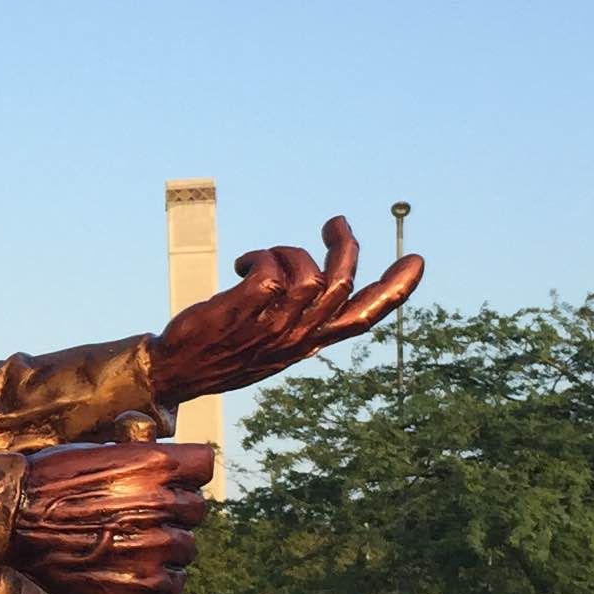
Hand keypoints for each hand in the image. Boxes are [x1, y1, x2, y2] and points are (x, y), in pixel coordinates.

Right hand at [10, 439, 212, 593]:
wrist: (13, 520)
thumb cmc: (48, 481)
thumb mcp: (99, 451)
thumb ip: (140, 462)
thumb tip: (164, 472)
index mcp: (157, 464)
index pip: (204, 466)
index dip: (186, 476)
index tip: (169, 483)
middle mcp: (163, 503)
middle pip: (196, 510)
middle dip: (174, 514)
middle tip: (138, 520)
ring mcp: (157, 546)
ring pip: (187, 548)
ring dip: (166, 549)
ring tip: (128, 548)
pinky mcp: (146, 585)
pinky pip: (175, 584)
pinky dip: (159, 582)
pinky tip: (131, 571)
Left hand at [149, 214, 420, 405]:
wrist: (177, 371)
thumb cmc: (222, 355)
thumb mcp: (272, 346)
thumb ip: (300, 323)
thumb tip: (321, 290)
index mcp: (309, 345)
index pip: (364, 318)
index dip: (396, 290)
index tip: (416, 261)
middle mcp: (297, 337)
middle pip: (342, 284)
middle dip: (344, 245)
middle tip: (335, 223)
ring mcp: (274, 323)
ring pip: (308, 271)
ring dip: (286, 252)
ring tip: (261, 258)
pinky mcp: (248, 307)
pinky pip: (271, 268)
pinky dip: (259, 256)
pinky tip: (242, 264)